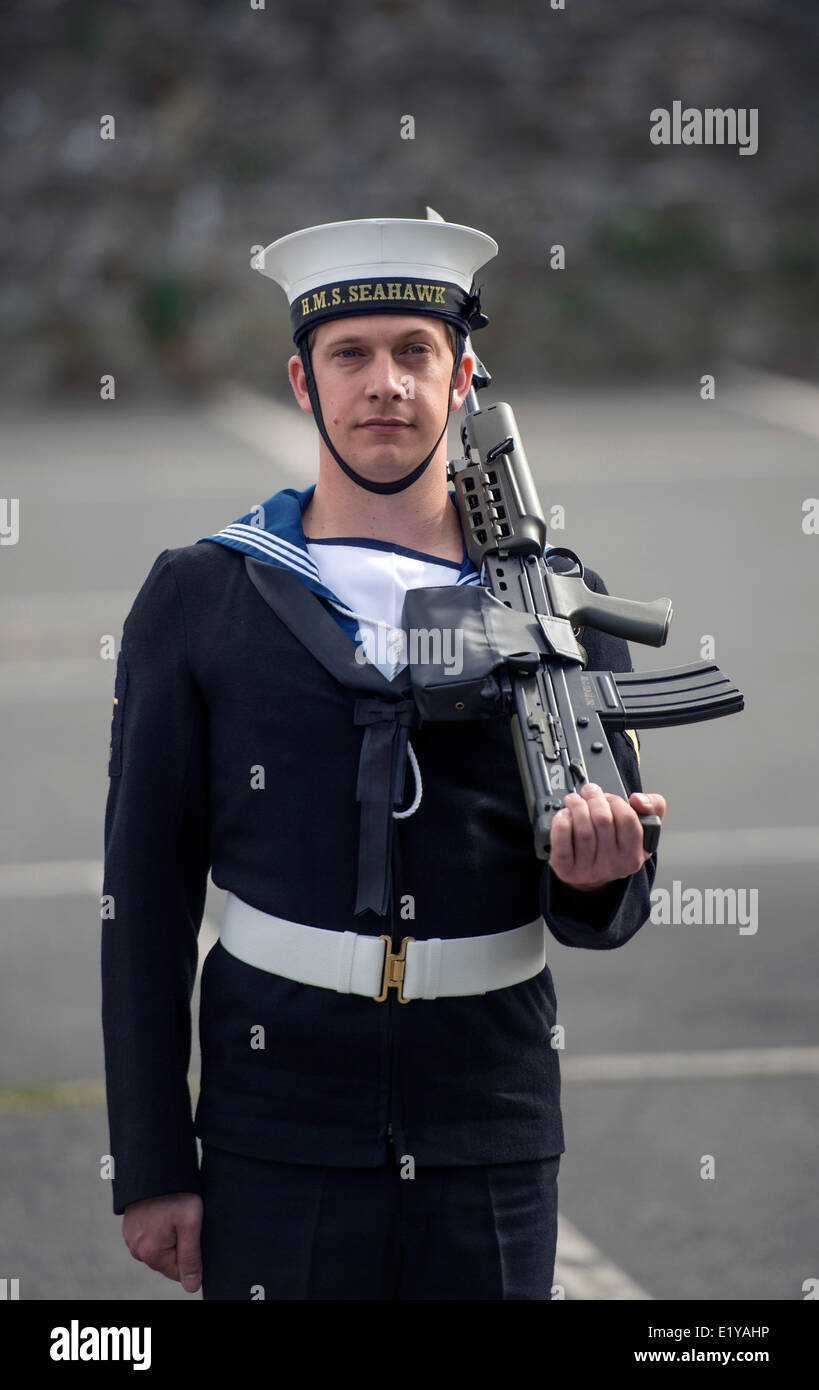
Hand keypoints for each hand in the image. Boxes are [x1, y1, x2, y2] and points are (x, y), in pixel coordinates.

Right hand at [122, 1192, 202, 1291]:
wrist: (154, 1166)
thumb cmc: (176, 1194)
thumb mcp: (191, 1224)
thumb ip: (191, 1258)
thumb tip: (192, 1287)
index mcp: (151, 1253)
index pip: (178, 1272)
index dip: (191, 1254)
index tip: (193, 1231)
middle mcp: (137, 1250)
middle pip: (168, 1259)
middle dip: (180, 1244)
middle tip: (184, 1219)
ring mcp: (131, 1238)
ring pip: (159, 1247)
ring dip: (170, 1235)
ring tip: (174, 1212)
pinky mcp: (130, 1226)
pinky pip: (150, 1236)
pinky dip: (159, 1227)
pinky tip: (164, 1210)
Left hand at [550, 784, 665, 891]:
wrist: (593, 874)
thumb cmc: (617, 845)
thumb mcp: (643, 829)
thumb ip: (652, 807)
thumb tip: (638, 799)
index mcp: (634, 855)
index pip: (628, 819)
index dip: (615, 800)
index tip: (607, 796)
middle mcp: (613, 866)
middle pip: (603, 821)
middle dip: (594, 798)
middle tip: (588, 792)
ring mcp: (589, 870)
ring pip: (583, 829)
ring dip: (576, 806)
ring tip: (574, 800)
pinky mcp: (566, 869)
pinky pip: (562, 841)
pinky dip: (561, 821)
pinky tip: (565, 815)